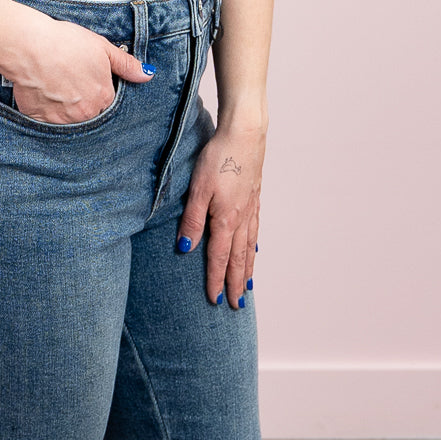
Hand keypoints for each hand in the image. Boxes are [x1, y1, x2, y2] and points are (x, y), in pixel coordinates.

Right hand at [8, 14, 154, 123]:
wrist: (30, 47)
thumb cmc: (65, 43)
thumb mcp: (102, 48)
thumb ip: (126, 65)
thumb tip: (147, 75)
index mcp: (103, 97)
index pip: (106, 100)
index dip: (95, 86)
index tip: (84, 77)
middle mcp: (86, 113)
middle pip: (88, 111)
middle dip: (81, 99)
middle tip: (68, 79)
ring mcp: (63, 120)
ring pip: (68, 118)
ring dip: (64, 106)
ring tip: (54, 83)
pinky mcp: (41, 121)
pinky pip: (47, 121)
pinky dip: (46, 109)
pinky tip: (42, 91)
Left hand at [178, 126, 264, 304]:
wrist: (245, 134)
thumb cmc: (219, 157)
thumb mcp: (198, 188)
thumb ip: (192, 220)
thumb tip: (185, 248)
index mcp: (225, 219)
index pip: (218, 257)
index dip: (215, 280)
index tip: (214, 300)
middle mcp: (241, 218)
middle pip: (238, 258)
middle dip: (235, 283)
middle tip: (236, 305)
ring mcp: (251, 208)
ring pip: (249, 246)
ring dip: (247, 268)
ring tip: (247, 286)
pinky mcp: (255, 196)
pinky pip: (255, 229)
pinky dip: (254, 245)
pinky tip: (253, 247)